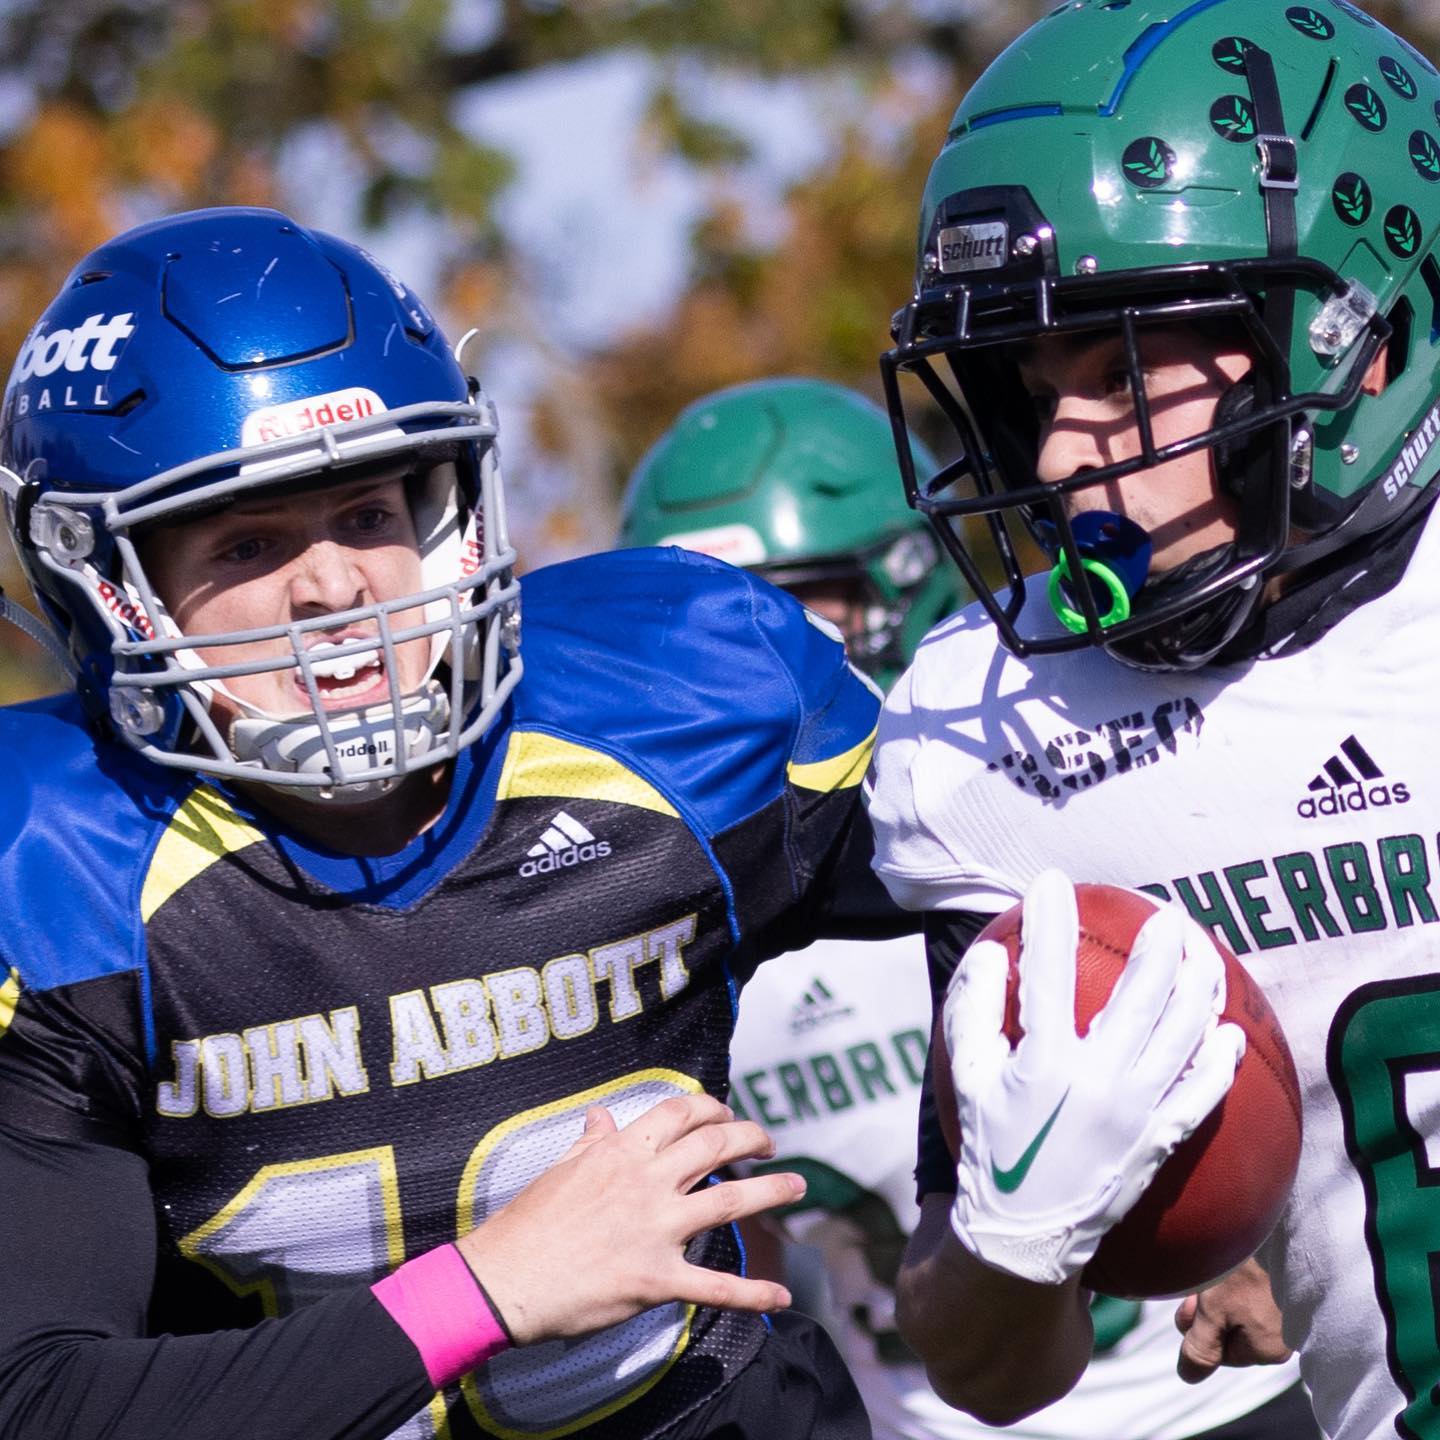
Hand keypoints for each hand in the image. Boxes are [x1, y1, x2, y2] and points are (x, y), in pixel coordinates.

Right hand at [456, 1094, 802, 1343]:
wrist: (505, 1281)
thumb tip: (602, 1117)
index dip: (711, 1107)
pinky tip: (780, 1297)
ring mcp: (656, 1231)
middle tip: (768, 1142)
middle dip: (751, 1137)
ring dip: (770, 1191)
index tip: (727, 1112)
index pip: (680, 1113)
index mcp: (622, 1153)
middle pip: (715, 1146)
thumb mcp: (560, 1170)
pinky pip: (715, 1287)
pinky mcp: (657, 1280)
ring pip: (729, 1203)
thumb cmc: (527, 1224)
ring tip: (797, 1186)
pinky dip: (752, 1294)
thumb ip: (591, 1143)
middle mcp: (647, 1184)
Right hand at [944, 871, 1244, 1284]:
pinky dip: (1219, 1059)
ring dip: (1202, 984)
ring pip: (1186, 1032)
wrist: (1024, 1236)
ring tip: (1205, 951)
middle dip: (1161, 941)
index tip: (1054, 882)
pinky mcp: (1162, 1140)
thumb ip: (972, 1011)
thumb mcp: (967, 1077)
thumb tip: (989, 952)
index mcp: (1042, 1062)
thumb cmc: (989, 1147)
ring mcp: (1138, 1111)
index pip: (1046, 971)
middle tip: (1167, 910)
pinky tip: (1226, 1030)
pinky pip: (1203, 1092)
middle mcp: (1098, 1081)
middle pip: (1144, 992)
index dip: (1049, 919)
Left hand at [1176, 1257, 1291, 1381]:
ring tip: (1219, 1266)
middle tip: (1203, 1282)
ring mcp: (1286, 1312)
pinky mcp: (1285, 1286)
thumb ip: (1200, 1348)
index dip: (1197, 1327)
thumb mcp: (1213, 1313)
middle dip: (1208, 1308)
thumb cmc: (1246, 1271)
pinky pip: (1252, 1292)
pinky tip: (1234, 1261)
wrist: (1281, 1227)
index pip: (1218, 1351)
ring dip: (1219, 1290)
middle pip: (1228, 1329)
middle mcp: (1283, 1336)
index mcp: (1267, 1350)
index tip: (1192, 1300)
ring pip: (1237, 1308)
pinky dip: (1236, 1279)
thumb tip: (1188, 1377)